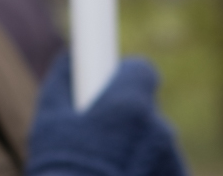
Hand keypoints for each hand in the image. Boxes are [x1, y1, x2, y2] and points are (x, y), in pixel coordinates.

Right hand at [26, 54, 186, 175]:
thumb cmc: (59, 174)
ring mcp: (174, 166)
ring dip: (138, 156)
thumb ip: (61, 84)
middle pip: (147, 114)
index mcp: (130, 106)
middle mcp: (160, 132)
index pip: (142, 71)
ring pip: (156, 148)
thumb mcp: (48, 126)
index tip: (112, 87)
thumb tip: (68, 59)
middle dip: (127, 125)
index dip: (126, 78)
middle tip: (98, 146)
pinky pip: (164, 174)